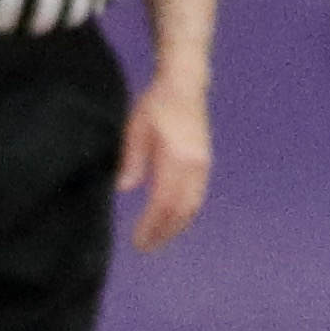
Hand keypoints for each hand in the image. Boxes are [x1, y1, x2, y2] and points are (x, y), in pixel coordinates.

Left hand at [118, 76, 210, 250]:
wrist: (186, 84)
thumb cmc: (156, 104)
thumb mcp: (136, 128)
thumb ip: (132, 159)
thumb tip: (124, 189)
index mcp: (177, 157)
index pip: (165, 201)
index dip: (152, 224)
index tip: (138, 240)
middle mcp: (196, 164)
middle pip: (182, 209)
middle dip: (165, 231)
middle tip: (147, 247)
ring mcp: (204, 163)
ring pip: (194, 204)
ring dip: (177, 225)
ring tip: (160, 237)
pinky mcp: (205, 162)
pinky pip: (198, 195)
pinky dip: (186, 212)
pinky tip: (174, 217)